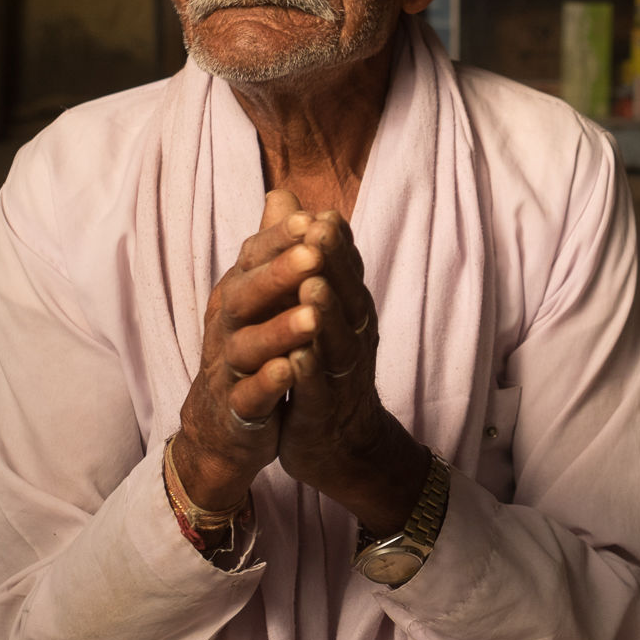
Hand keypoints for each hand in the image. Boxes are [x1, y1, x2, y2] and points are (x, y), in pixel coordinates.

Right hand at [171, 190, 336, 510]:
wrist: (222, 426)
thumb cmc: (249, 348)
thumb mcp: (260, 296)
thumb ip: (274, 249)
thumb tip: (285, 193)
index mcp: (239, 294)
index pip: (255, 258)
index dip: (281, 239)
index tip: (313, 218)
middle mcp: (227, 326)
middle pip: (247, 295)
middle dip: (279, 275)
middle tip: (313, 255)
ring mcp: (228, 369)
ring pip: (248, 346)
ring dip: (279, 330)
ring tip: (311, 318)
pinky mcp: (236, 410)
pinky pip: (249, 396)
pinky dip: (268, 384)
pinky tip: (291, 372)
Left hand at [274, 211, 429, 536]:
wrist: (341, 442)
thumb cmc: (327, 366)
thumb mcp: (321, 308)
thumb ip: (306, 254)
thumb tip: (287, 197)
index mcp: (351, 312)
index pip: (346, 272)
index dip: (336, 245)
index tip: (323, 213)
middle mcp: (352, 339)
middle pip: (347, 299)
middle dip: (334, 266)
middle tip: (319, 235)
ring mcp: (339, 378)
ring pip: (336, 343)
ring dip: (325, 315)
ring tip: (312, 288)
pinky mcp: (320, 414)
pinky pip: (315, 393)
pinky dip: (308, 375)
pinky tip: (297, 359)